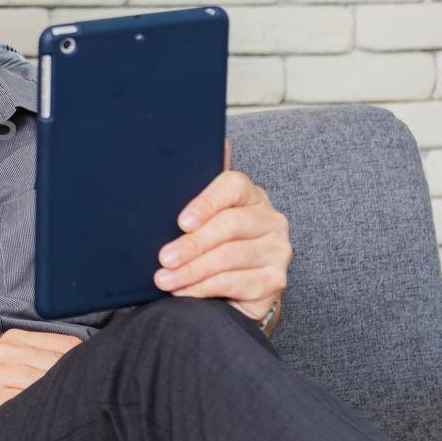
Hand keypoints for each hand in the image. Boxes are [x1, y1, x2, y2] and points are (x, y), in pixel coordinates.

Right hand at [0, 329, 82, 440]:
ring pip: (50, 382)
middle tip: (83, 401)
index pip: (67, 344)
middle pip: (62, 363)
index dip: (86, 365)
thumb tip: (92, 368)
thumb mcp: (13, 368)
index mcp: (14, 338)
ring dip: (61, 399)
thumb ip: (43, 362)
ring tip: (61, 412)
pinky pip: (31, 400)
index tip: (93, 381)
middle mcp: (6, 349)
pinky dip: (43, 411)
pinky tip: (42, 419)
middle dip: (76, 383)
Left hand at [154, 139, 290, 329]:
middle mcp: (270, 219)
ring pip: (230, 257)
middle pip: (229, 225)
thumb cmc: (209, 246)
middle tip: (164, 258)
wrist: (232, 290)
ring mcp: (277, 250)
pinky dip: (204, 288)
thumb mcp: (199, 219)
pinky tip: (183, 291)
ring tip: (165, 279)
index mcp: (250, 196)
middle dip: (192, 244)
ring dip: (192, 270)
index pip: (233, 186)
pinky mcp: (275, 279)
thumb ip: (193, 192)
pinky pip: (235, 282)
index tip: (181, 222)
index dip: (206, 202)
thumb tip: (205, 149)